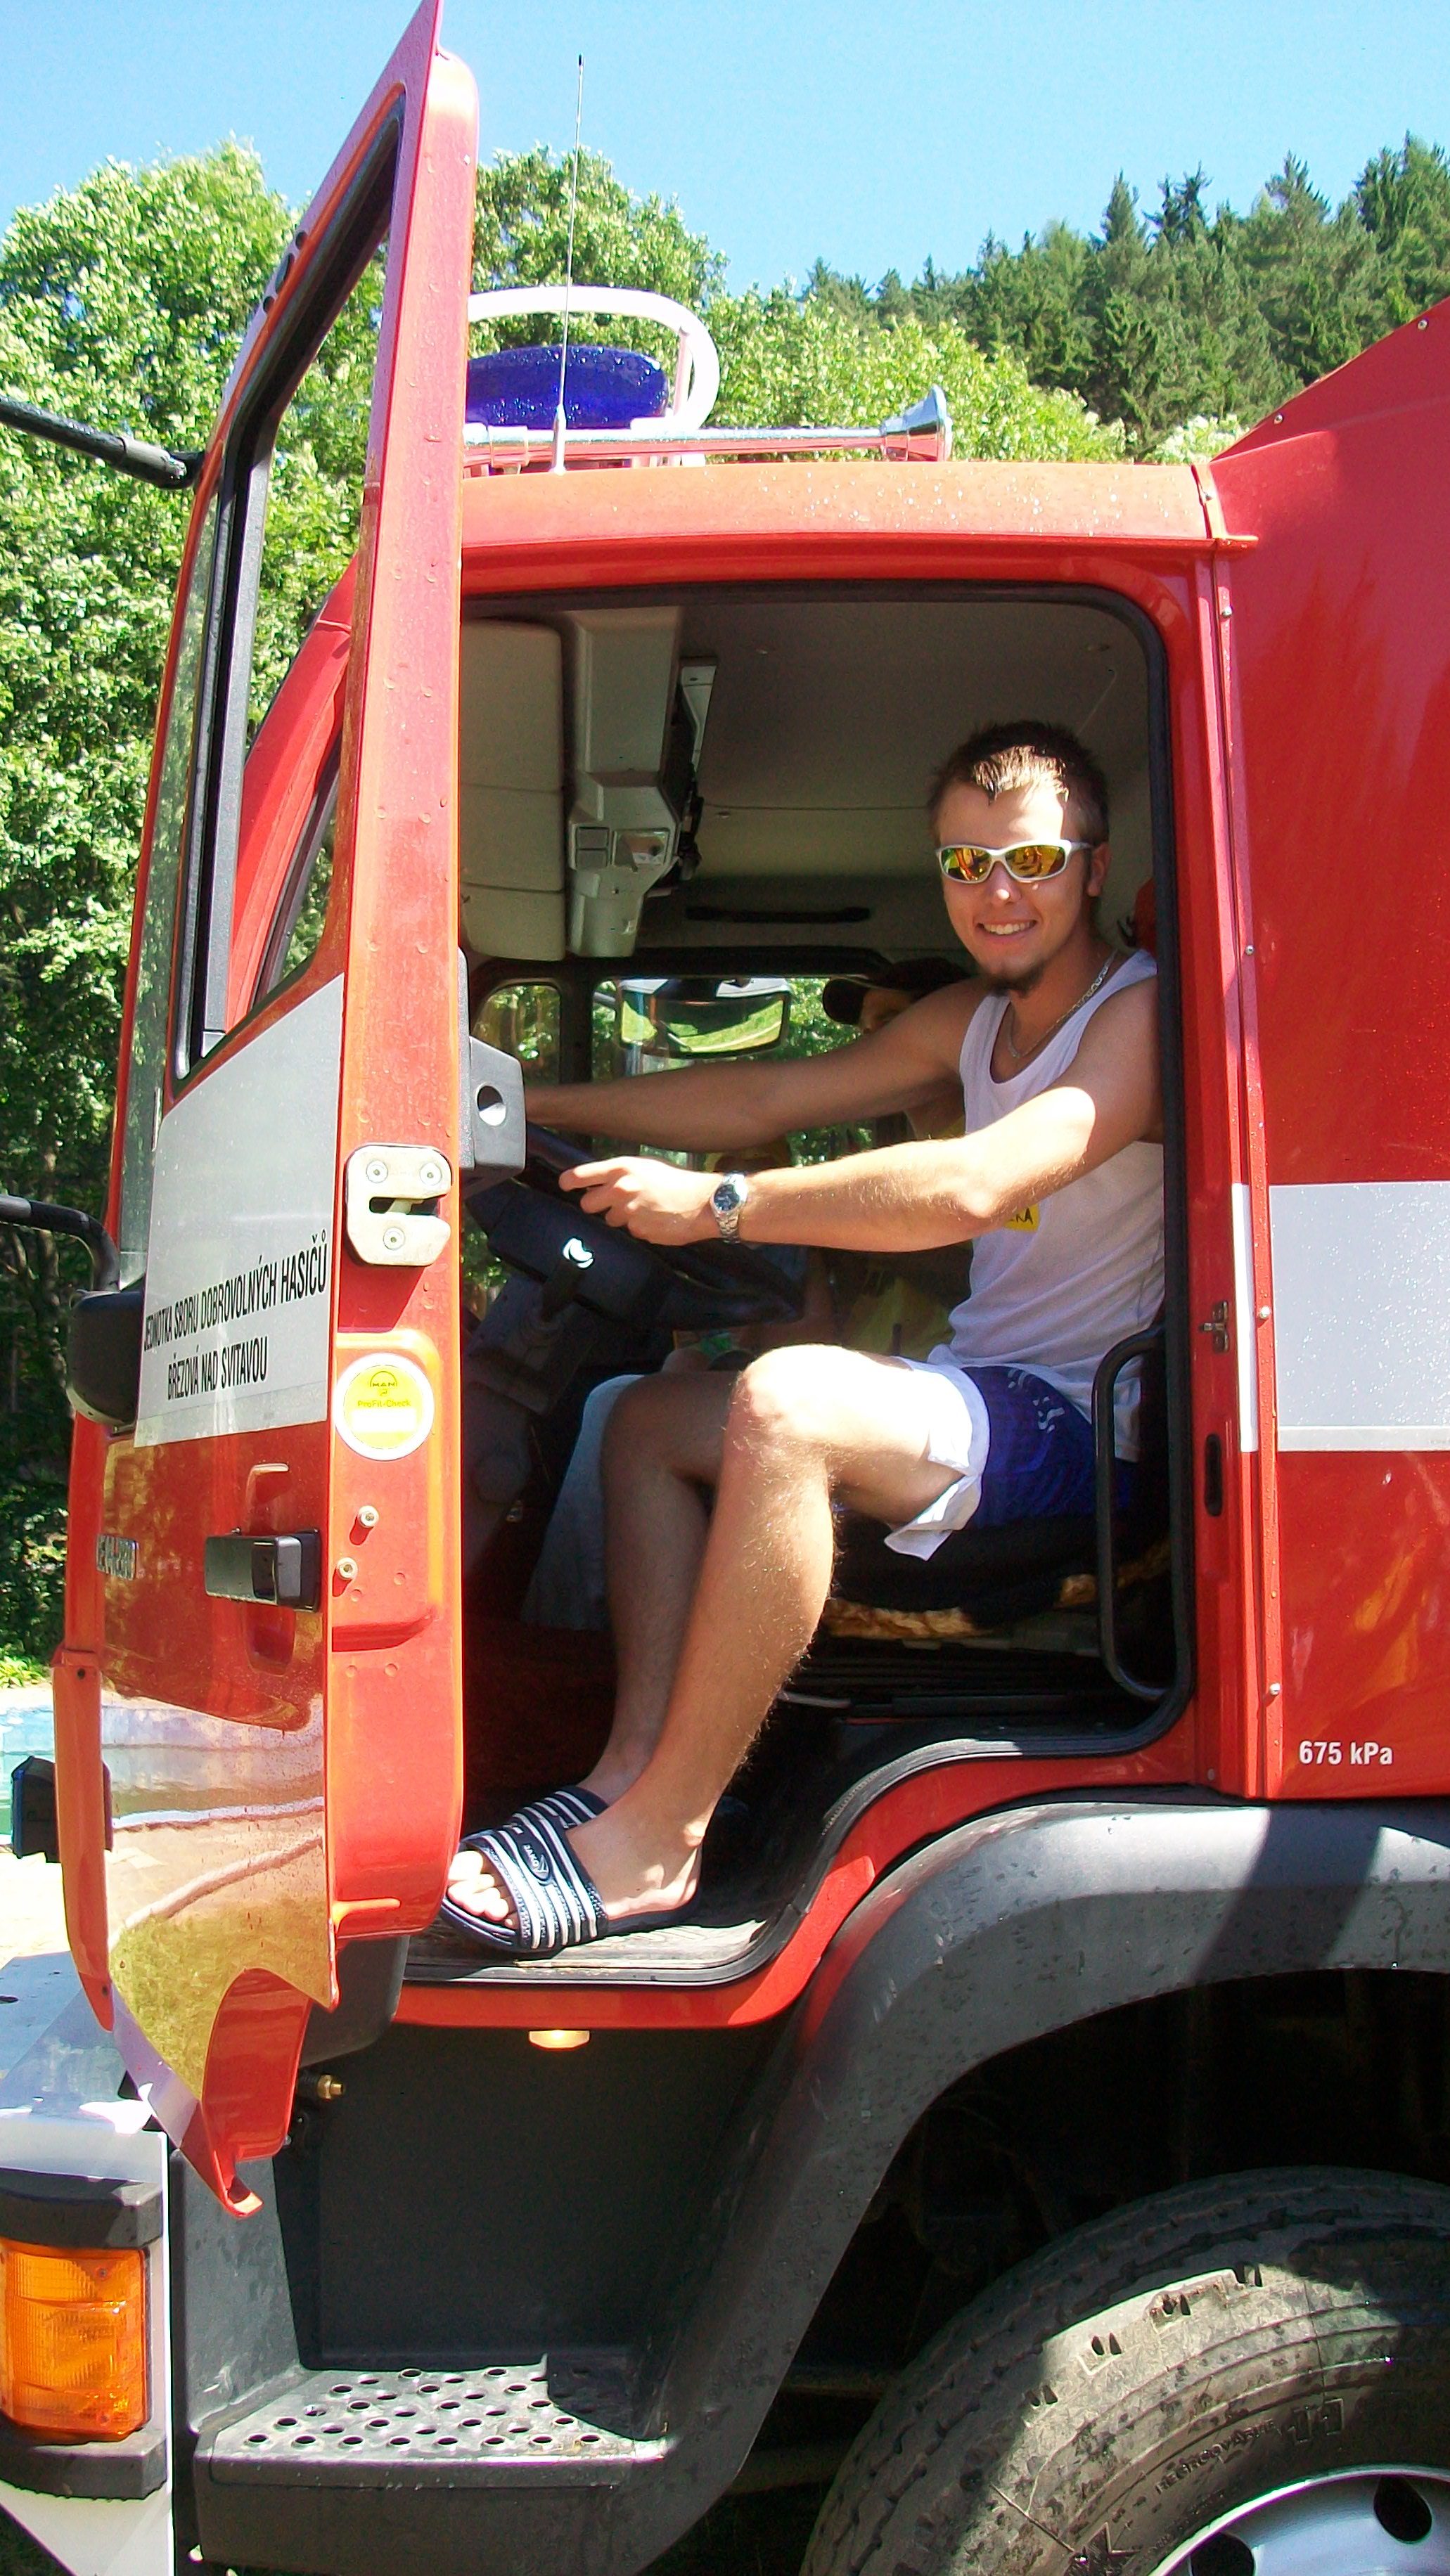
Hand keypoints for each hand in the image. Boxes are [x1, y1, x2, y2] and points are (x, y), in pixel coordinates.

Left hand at [561, 1156, 718, 1243]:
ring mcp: (629, 1212)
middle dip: (597, 1205)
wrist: (705, 1202)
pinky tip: (656, 1218)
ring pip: (610, 1219)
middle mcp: (621, 1189)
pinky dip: (640, 1227)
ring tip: (646, 1208)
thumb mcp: (647, 1167)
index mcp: (622, 1169)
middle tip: (611, 1202)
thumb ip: (621, 1174)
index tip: (565, 1184)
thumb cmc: (679, 1181)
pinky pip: (631, 1231)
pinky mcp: (638, 1231)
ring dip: (622, 1217)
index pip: (582, 1175)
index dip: (569, 1181)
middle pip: (588, 1204)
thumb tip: (601, 1183)